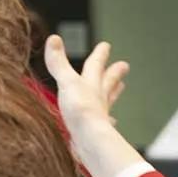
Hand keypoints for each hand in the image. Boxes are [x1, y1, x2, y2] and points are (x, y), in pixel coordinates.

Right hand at [43, 36, 143, 176]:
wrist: (90, 138)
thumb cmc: (80, 109)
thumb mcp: (66, 82)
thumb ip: (58, 63)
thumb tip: (53, 38)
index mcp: (91, 83)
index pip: (96, 64)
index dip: (100, 54)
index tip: (106, 45)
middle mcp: (98, 97)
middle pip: (108, 81)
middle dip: (114, 73)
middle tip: (124, 65)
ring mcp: (99, 114)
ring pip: (108, 100)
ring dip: (113, 93)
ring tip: (120, 88)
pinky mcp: (97, 131)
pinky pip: (105, 122)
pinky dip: (108, 120)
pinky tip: (112, 121)